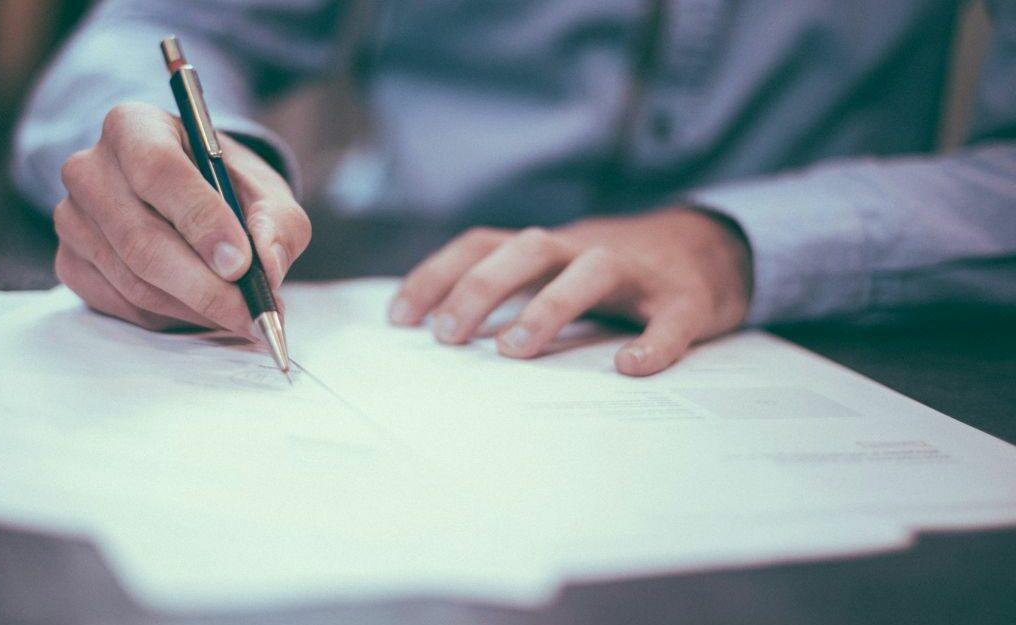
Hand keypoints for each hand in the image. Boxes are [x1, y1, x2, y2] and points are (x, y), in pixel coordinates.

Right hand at [52, 102, 310, 332]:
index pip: (158, 171)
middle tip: (252, 313)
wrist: (188, 198)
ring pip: (134, 281)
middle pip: (141, 239)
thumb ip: (277, 223)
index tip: (241, 264)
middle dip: (205, 286)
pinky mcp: (70, 262)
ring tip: (240, 315)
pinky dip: (171, 318)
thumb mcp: (265, 191)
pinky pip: (122, 305)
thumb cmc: (225, 187)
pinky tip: (203, 311)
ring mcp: (72, 219)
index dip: (201, 221)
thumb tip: (268, 266)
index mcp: (133, 127)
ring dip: (195, 308)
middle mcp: (90, 168)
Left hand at [388, 206, 752, 374]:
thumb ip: (509, 293)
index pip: (482, 245)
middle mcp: (585, 249)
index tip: (399, 319)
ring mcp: (637, 272)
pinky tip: (630, 367)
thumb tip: (438, 336)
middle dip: (481, 288)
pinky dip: (653, 342)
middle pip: (528, 249)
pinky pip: (670, 318)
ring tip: (514, 350)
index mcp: (548, 248)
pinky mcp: (686, 299)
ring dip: (549, 306)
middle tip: (447, 337)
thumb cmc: (613, 275)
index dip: (437, 275)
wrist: (710, 249)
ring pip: (592, 270)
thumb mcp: (555, 272)